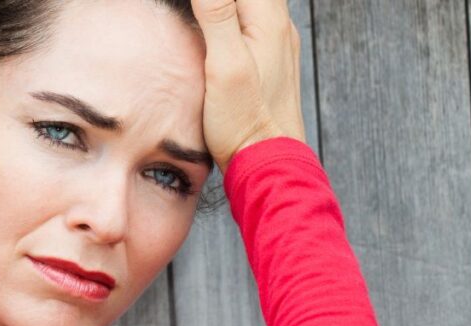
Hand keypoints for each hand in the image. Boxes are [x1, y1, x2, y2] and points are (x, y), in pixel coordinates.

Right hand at [191, 0, 307, 173]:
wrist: (267, 164)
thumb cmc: (245, 123)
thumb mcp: (225, 66)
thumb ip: (216, 14)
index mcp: (270, 20)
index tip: (190, 9)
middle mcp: (280, 27)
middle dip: (215, 2)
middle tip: (191, 13)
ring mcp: (278, 44)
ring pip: (252, 5)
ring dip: (225, 7)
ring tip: (198, 16)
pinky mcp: (271, 61)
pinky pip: (252, 22)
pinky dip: (232, 16)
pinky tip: (213, 29)